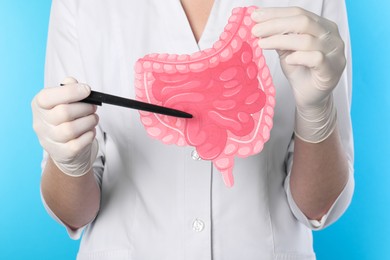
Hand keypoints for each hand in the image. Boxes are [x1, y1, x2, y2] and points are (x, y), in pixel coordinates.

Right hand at [32, 77, 98, 175]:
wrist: (63, 147)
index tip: (87, 90)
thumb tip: (73, 83)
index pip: (47, 97)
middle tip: (94, 107)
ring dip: (89, 121)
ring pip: (71, 129)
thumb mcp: (63, 101)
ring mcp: (49, 140)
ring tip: (94, 118)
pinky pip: (78, 144)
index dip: (70, 92)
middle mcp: (40, 123)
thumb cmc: (65, 119)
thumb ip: (67, 89)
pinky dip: (89, 135)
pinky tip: (90, 131)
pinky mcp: (62, 153)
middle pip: (64, 113)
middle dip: (85, 107)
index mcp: (39, 106)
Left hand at [251, 7, 345, 141]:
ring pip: (306, 40)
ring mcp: (334, 53)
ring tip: (262, 44)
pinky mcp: (332, 70)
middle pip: (303, 22)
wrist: (310, 97)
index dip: (276, 13)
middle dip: (275, 24)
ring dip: (280, 40)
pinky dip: (299, 57)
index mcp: (322, 26)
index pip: (298, 12)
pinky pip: (316, 58)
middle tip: (255, 30)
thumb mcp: (286, 50)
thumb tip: (259, 23)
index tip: (255, 16)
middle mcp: (331, 36)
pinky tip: (288, 60)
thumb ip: (278, 37)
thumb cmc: (300, 71)